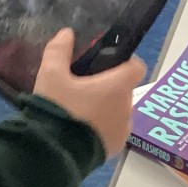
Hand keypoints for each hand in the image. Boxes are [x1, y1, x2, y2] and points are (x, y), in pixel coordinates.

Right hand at [32, 29, 145, 157]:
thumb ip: (59, 51)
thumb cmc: (57, 109)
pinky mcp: (116, 148)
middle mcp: (126, 107)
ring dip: (105, 109)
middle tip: (81, 89)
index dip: (125, 62)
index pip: (137, 67)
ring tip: (78, 112)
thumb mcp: (51, 76)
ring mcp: (123, 130)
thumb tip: (67, 33)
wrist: (54, 153)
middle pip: (123, 90)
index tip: (107, 64)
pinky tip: (81, 129)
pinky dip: (102, 127)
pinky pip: (113, 131)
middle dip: (107, 87)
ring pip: (118, 112)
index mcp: (117, 86)